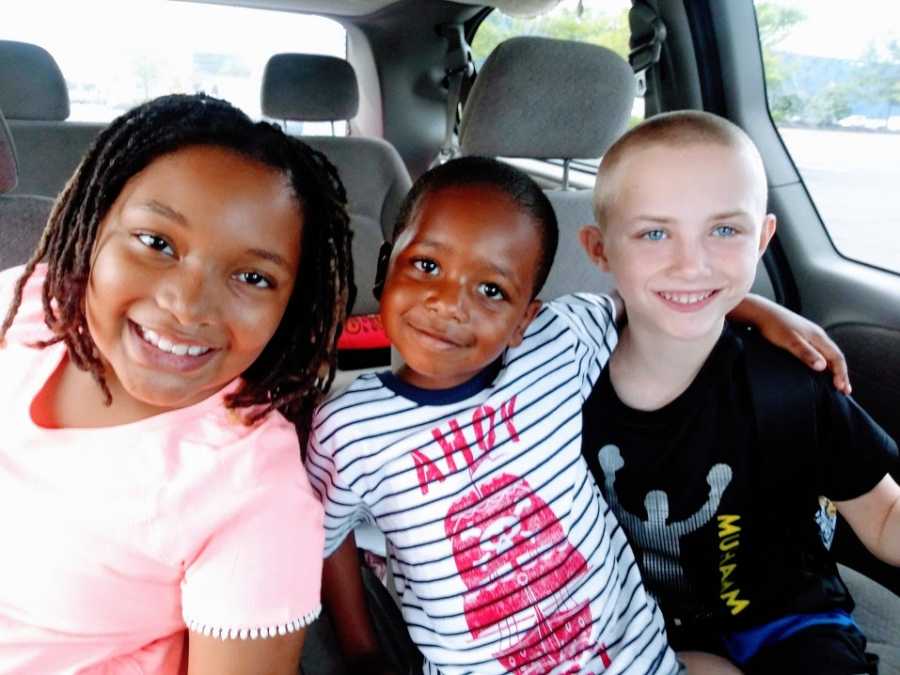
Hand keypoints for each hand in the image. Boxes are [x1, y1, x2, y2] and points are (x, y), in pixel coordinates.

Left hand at [729, 295, 850, 394]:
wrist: (762, 313)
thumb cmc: (774, 326)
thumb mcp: (790, 341)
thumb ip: (806, 353)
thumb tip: (823, 367)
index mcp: (818, 337)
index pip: (837, 357)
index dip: (841, 373)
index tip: (841, 388)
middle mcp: (818, 336)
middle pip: (835, 357)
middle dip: (842, 374)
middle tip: (845, 391)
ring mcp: (811, 336)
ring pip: (828, 354)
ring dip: (834, 369)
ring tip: (837, 383)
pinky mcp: (803, 337)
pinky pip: (820, 352)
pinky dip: (825, 363)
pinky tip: (821, 370)